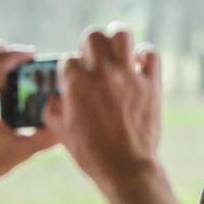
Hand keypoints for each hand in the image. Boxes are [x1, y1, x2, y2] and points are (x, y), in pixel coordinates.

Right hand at [43, 24, 160, 190]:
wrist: (126, 170)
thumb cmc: (91, 155)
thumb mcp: (61, 133)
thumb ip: (52, 110)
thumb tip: (53, 97)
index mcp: (77, 84)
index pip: (68, 59)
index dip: (70, 70)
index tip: (74, 81)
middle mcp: (102, 74)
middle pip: (93, 35)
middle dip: (90, 44)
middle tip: (94, 59)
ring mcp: (128, 77)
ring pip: (122, 34)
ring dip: (116, 39)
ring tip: (115, 52)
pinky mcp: (151, 84)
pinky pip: (151, 54)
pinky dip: (144, 55)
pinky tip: (138, 65)